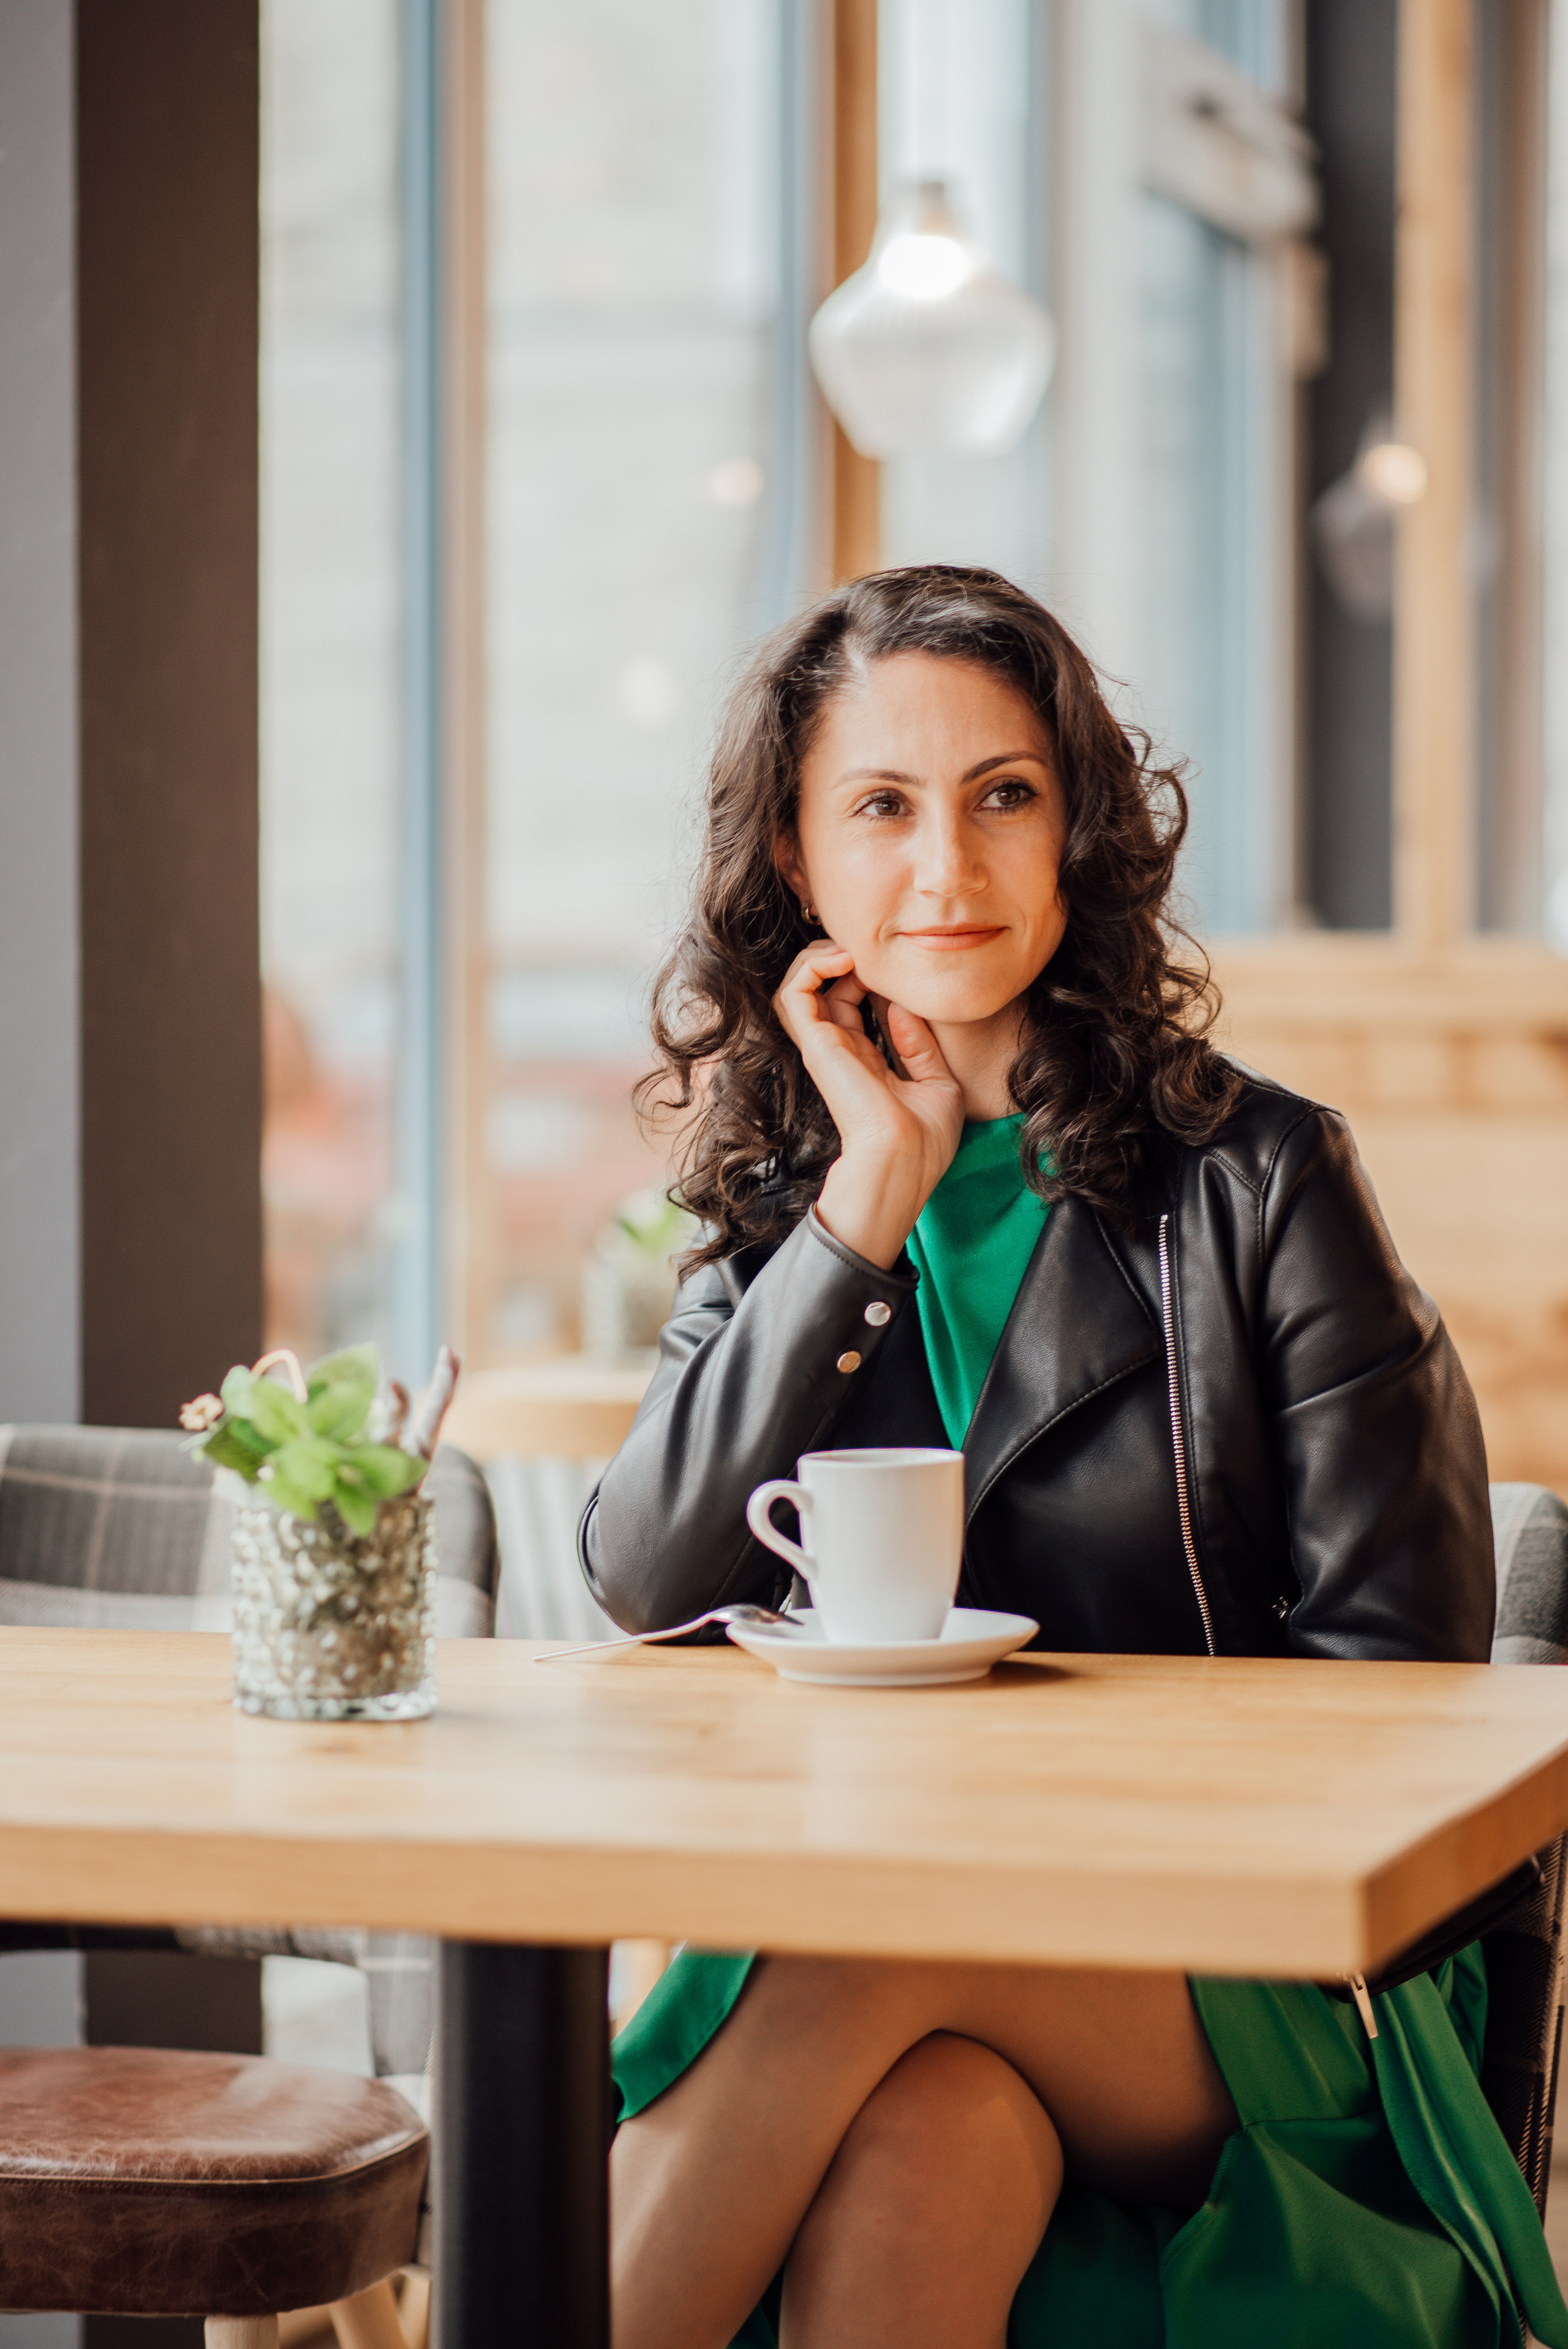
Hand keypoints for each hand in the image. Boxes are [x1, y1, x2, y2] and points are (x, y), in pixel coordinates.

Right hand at [772, 941, 964, 1267]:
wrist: (907, 1159)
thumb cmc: (926, 1138)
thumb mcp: (938, 1083)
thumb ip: (919, 1044)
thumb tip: (900, 1005)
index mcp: (864, 1061)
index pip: (851, 1002)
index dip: (869, 976)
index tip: (898, 969)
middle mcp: (839, 1051)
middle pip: (824, 987)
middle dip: (844, 958)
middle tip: (872, 951)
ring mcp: (824, 1047)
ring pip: (798, 985)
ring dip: (820, 956)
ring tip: (851, 951)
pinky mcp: (816, 1045)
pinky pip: (793, 993)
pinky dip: (811, 967)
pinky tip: (844, 960)